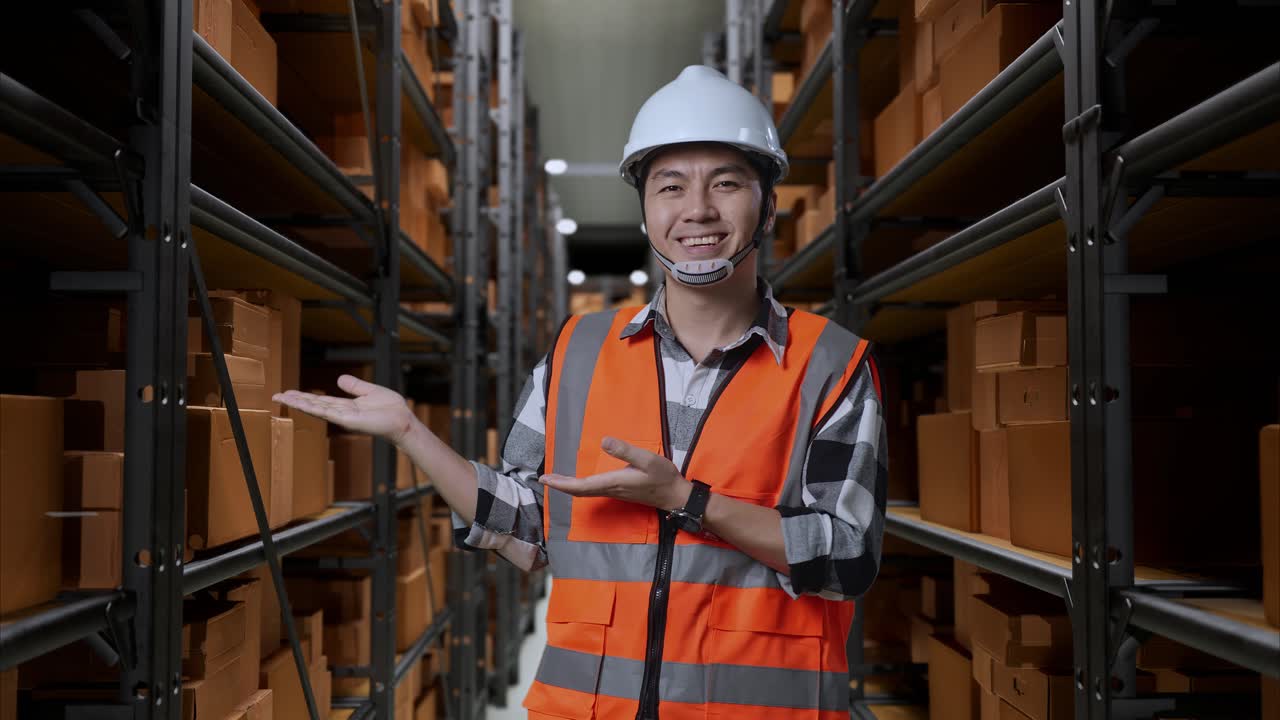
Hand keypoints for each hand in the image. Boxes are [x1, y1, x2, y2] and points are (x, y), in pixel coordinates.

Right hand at [272, 375, 414, 444]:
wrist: (402, 419)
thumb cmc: (390, 408)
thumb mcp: (369, 391)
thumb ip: (354, 386)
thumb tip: (339, 378)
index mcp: (346, 405)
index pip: (320, 400)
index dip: (304, 396)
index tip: (289, 392)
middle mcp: (341, 412)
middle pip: (314, 404)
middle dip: (295, 400)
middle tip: (276, 395)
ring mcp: (342, 417)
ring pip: (315, 408)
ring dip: (298, 403)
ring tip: (281, 398)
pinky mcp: (346, 420)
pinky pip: (326, 412)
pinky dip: (312, 407)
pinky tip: (299, 403)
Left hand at [540, 436, 691, 511]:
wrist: (675, 496)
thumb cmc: (663, 478)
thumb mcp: (648, 460)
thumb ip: (626, 450)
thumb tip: (604, 441)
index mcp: (614, 482)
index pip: (581, 485)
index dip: (562, 483)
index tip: (545, 479)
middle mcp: (611, 489)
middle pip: (579, 490)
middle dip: (560, 485)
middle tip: (543, 479)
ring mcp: (614, 492)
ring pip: (585, 491)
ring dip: (569, 485)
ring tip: (555, 479)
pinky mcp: (618, 490)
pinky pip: (592, 490)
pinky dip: (580, 486)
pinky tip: (578, 481)